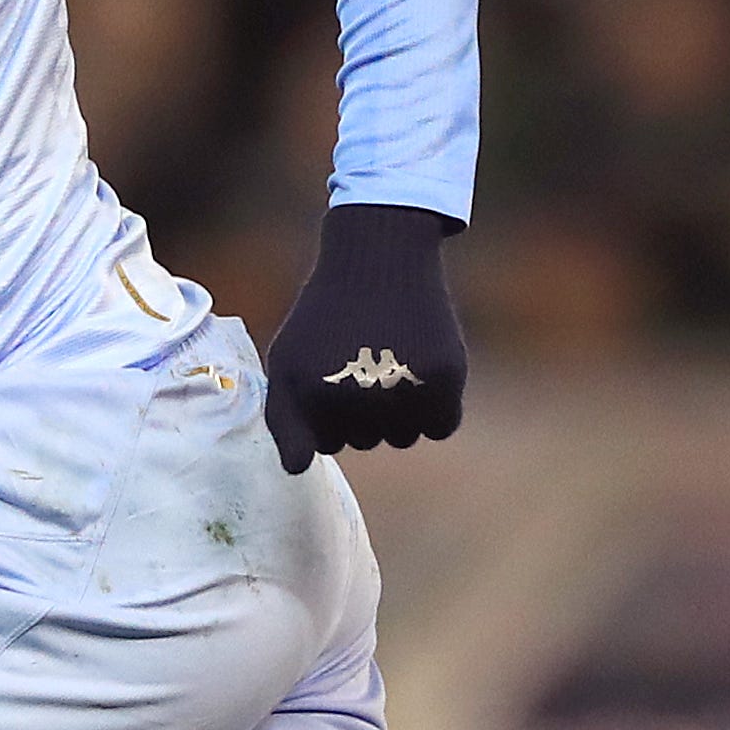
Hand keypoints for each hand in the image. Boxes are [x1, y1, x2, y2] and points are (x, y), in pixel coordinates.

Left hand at [262, 204, 466, 473]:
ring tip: (388, 360)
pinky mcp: (446, 380)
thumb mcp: (287, 360)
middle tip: (362, 357)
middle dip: (363, 410)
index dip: (329, 411)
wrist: (380, 258)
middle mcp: (360, 401)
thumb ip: (283, 421)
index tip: (331, 372)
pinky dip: (434, 407)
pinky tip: (419, 368)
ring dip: (399, 412)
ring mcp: (406, 391)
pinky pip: (441, 426)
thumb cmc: (327, 314)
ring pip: (404, 438)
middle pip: (368, 442)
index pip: (328, 444)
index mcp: (316, 398)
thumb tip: (296, 472)